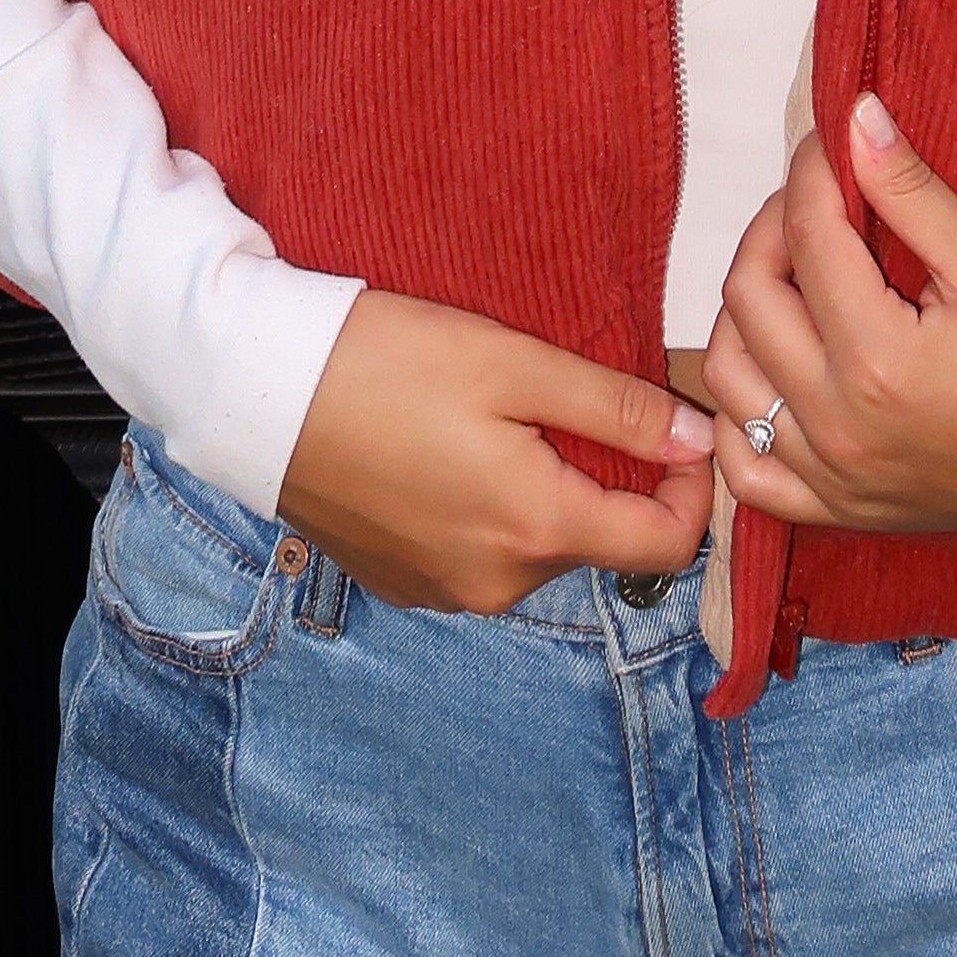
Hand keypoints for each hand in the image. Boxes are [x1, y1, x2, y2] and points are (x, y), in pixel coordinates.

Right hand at [281, 290, 717, 614]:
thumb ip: (615, 409)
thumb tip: (699, 440)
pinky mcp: (404, 583)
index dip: (691, 488)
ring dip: (544, 492)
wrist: (257, 394)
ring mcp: (445, 592)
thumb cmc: (385, 364)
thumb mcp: (512, 364)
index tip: (676, 429)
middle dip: (606, 477)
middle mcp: (497, 585)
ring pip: (538, 546)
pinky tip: (449, 451)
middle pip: (598, 542)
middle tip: (569, 399)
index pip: (666, 545)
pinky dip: (489, 509)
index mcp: (536, 531)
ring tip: (497, 419)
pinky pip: (481, 554)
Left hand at [701, 97, 956, 541]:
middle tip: (819, 202)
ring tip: (796, 275)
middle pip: (750, 300)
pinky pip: (747, 468)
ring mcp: (835, 478)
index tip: (830, 143)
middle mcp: (841, 427)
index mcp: (881, 362)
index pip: (809, 238)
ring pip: (729, 378)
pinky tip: (770, 370)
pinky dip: (739, 417)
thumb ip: (913, 193)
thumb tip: (855, 118)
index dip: (812, 173)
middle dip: (773, 229)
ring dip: (747, 313)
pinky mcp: (842, 509)